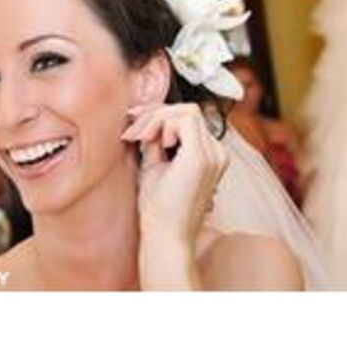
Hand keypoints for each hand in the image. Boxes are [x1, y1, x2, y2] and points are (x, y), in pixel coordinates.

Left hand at [121, 103, 228, 245]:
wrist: (164, 235)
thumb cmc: (159, 208)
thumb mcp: (155, 165)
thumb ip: (156, 141)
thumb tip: (146, 118)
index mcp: (209, 155)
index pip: (188, 119)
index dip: (159, 116)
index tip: (134, 126)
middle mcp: (216, 153)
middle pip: (187, 111)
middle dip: (154, 114)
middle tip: (130, 131)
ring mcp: (212, 154)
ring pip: (186, 111)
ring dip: (155, 118)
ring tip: (137, 137)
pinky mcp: (200, 156)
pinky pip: (184, 119)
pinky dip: (162, 123)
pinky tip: (151, 142)